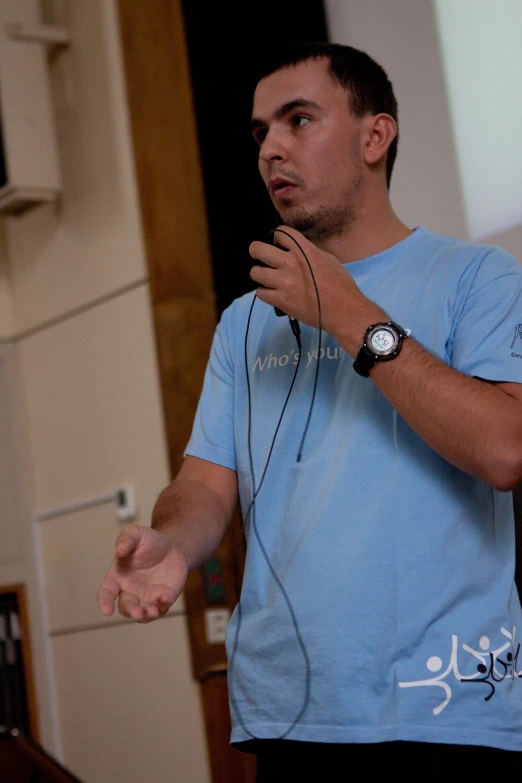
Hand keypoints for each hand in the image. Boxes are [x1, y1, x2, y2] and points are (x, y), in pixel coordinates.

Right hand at [97, 524, 187, 622]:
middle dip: (130, 611)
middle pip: (125, 607)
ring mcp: (146, 597)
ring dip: (145, 615)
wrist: (171, 547)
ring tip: (152, 612)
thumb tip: (120, 550)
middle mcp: (129, 591)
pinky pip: (161, 608)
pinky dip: (162, 606)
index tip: (106, 611)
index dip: (104, 602)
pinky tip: (165, 598)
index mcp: (117, 576)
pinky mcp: (162, 599)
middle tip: (137, 613)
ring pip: (142, 613)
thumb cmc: (148, 541)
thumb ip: (126, 539)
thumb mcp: (136, 534)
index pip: (106, 592)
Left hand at [249, 226, 372, 339]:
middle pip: (258, 249)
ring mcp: (283, 282)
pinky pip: (260, 293)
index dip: (277, 238)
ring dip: (260, 274)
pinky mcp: (281, 300)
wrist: (344, 310)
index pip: (280, 232)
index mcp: (304, 250)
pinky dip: (265, 293)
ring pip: (255, 272)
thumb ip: (308, 253)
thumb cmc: (341, 285)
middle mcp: (290, 263)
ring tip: (268, 279)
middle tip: (262, 258)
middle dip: (257, 251)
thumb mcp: (327, 259)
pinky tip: (273, 293)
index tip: (279, 245)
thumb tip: (296, 252)